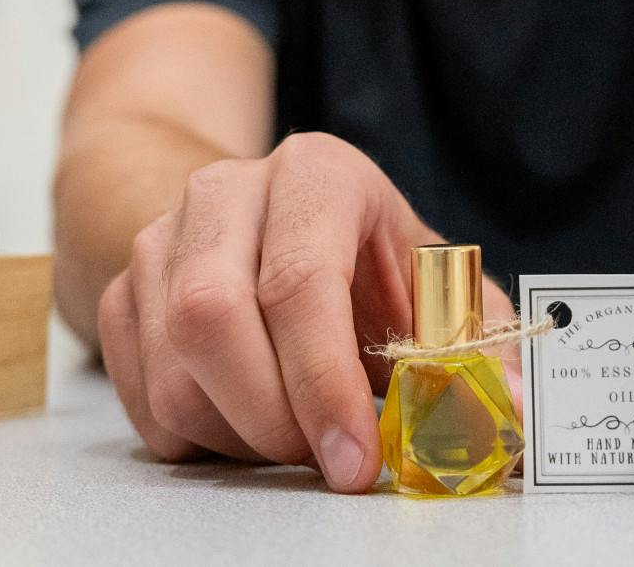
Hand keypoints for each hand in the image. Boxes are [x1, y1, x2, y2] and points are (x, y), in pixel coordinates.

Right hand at [97, 131, 513, 490]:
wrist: (265, 218)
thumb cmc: (361, 257)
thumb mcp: (432, 280)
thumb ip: (474, 340)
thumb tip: (509, 404)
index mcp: (316, 174)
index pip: (299, 280)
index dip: (323, 383)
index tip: (353, 458)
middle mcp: (226, 192)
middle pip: (212, 319)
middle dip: (270, 417)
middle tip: (320, 457)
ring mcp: (162, 238)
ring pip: (171, 368)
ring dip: (236, 433)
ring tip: (292, 433)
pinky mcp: (124, 290)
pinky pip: (141, 396)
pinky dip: (196, 435)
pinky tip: (247, 419)